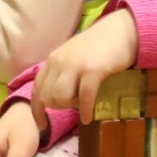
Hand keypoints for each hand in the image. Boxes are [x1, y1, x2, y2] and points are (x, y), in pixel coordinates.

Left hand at [31, 10, 137, 124]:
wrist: (120, 32)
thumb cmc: (98, 48)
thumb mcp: (73, 58)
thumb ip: (63, 74)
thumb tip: (57, 98)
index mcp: (52, 60)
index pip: (37, 88)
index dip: (37, 109)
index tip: (42, 125)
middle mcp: (59, 62)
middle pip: (47, 96)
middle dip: (58, 108)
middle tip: (74, 106)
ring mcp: (74, 65)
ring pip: (60, 98)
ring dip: (70, 107)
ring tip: (82, 104)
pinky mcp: (92, 70)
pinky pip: (83, 97)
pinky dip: (84, 110)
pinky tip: (87, 118)